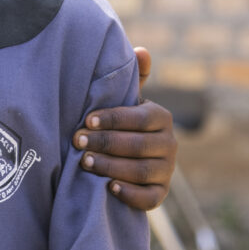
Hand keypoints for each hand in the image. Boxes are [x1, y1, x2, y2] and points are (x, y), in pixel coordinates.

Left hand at [73, 47, 176, 210]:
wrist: (125, 154)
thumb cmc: (119, 120)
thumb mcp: (124, 99)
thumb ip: (131, 78)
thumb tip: (142, 51)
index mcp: (161, 117)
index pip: (140, 118)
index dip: (113, 119)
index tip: (86, 119)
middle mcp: (170, 143)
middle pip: (139, 146)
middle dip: (105, 143)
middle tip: (78, 141)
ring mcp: (167, 170)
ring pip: (142, 171)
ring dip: (111, 167)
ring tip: (84, 162)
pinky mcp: (160, 193)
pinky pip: (150, 198)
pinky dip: (130, 194)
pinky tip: (108, 187)